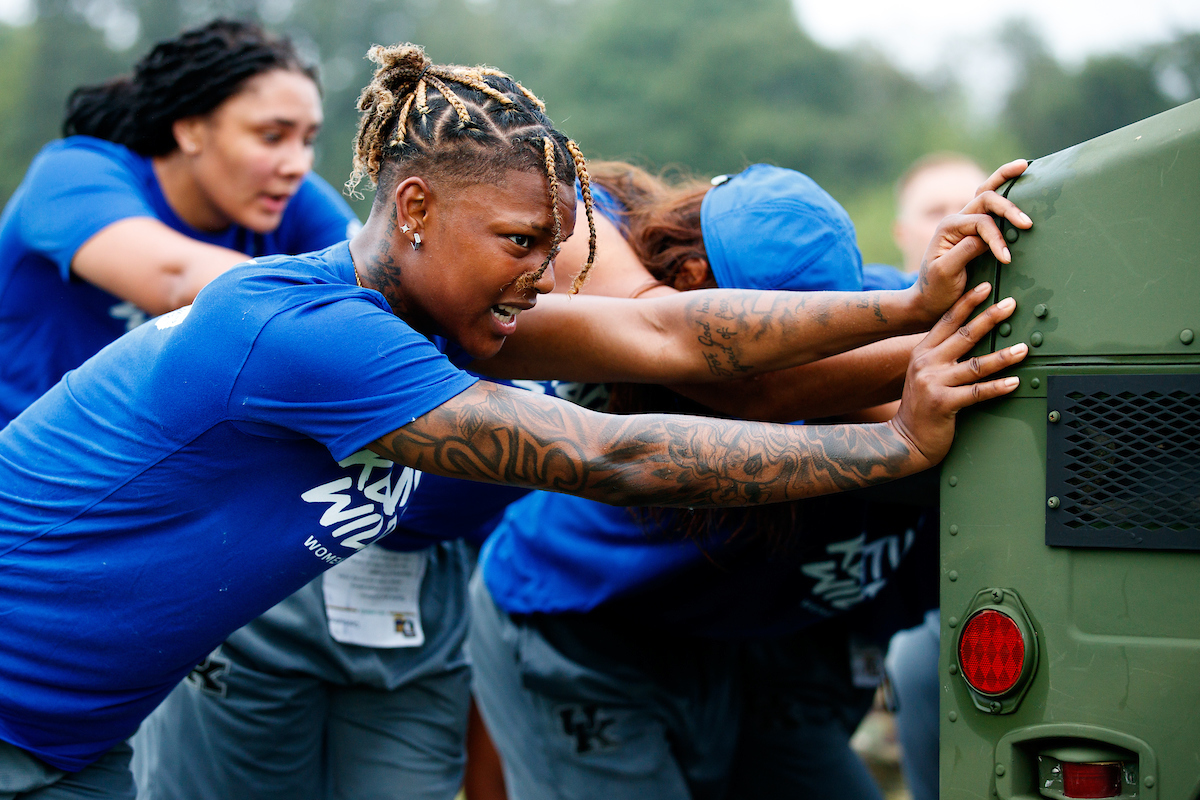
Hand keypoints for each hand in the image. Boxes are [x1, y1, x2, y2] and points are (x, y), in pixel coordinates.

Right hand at [888, 282, 1026, 469]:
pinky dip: (997, 387)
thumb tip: (968, 337)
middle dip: (990, 317)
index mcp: (922, 352)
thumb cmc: (920, 407)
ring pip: (975, 364)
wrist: (905, 438)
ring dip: (1003, 356)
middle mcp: (926, 363)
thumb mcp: (923, 374)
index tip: (985, 286)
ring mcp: (934, 383)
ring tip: (1023, 348)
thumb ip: (940, 355)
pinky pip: (977, 392)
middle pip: (964, 335)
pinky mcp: (943, 403)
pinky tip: (1014, 382)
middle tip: (1011, 304)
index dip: (967, 302)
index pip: (947, 320)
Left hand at [907, 159, 1032, 320]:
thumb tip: (987, 236)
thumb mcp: (946, 272)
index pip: (981, 223)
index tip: (1006, 259)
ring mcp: (966, 223)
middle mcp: (957, 220)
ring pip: (986, 193)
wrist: (928, 301)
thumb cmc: (936, 288)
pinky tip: (1018, 181)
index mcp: (948, 227)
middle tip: (1027, 223)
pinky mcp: (974, 231)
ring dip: (1005, 179)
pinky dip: (1004, 193)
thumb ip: (965, 251)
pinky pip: (990, 207)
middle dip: (1008, 207)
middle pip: (985, 197)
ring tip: (1024, 166)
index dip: (997, 239)